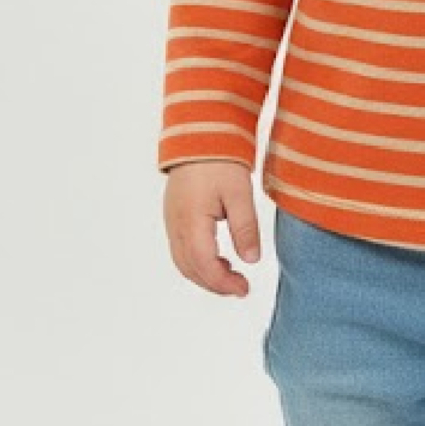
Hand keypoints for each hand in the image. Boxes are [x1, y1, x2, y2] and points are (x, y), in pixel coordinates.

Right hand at [162, 161, 262, 296]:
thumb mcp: (240, 194)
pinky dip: (198, 263)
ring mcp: (172, 221)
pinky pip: (181, 250)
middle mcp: (176, 224)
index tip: (244, 289)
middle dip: (215, 284)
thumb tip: (252, 260)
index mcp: (192, 220)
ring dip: (205, 275)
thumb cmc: (220, 161)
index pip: (204, 264)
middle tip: (241, 288)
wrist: (199, 136)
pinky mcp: (174, 217)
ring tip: (232, 276)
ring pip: (182, 262)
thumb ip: (245, 228)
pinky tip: (220, 260)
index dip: (223, 282)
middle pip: (190, 268)